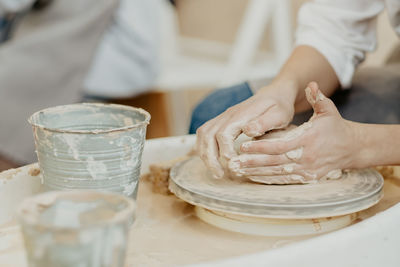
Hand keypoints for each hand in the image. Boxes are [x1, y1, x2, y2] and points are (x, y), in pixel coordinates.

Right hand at [196, 82, 296, 178]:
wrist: (275, 94)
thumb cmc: (279, 107)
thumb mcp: (279, 114)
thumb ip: (264, 122)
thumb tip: (247, 131)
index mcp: (242, 114)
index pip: (224, 132)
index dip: (224, 149)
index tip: (231, 162)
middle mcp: (228, 115)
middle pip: (208, 134)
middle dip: (210, 156)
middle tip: (219, 175)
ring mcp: (223, 117)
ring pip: (203, 134)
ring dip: (205, 154)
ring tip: (215, 172)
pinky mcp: (222, 122)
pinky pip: (205, 134)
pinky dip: (204, 148)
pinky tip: (212, 161)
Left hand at [229, 82, 358, 181]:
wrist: (352, 148)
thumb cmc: (336, 127)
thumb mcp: (328, 110)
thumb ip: (318, 98)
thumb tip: (311, 84)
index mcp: (308, 140)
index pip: (280, 145)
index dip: (261, 147)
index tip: (243, 145)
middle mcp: (306, 157)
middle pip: (274, 161)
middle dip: (253, 162)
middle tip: (233, 162)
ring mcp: (307, 170)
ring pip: (277, 172)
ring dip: (256, 172)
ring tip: (237, 171)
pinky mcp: (308, 178)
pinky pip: (284, 179)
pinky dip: (268, 178)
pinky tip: (252, 177)